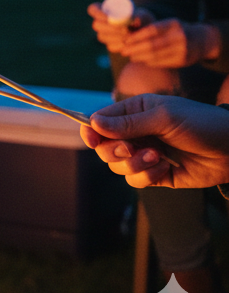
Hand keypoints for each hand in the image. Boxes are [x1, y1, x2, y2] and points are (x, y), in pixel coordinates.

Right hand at [80, 94, 228, 188]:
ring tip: (157, 157)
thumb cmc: (201, 124)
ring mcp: (145, 155)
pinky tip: (164, 168)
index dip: (92, 131)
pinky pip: (135, 180)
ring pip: (117, 166)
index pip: (100, 121)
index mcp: (135, 112)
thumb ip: (128, 123)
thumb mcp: (163, 118)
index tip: (91, 139)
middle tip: (132, 148)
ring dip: (134, 164)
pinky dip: (147, 176)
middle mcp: (136, 134)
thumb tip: (93, 123)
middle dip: (115, 150)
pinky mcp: (155, 174)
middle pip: (104, 147)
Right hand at [87, 2, 153, 53]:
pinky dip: (118, 45)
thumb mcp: (142, 14)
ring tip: (129, 36)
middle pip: (96, 25)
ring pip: (102, 36)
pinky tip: (126, 44)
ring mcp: (103, 34)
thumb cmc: (142, 18)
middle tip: (125, 29)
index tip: (111, 16)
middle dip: (110, 27)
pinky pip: (110, 46)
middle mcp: (99, 22)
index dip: (98, 13)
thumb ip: (139, 15)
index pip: (92, 9)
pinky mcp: (110, 45)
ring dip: (115, 37)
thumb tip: (134, 19)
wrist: (146, 31)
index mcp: (102, 10)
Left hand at [119, 19, 220, 68]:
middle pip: (151, 44)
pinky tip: (143, 61)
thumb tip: (127, 36)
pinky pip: (162, 63)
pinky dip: (150, 62)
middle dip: (134, 49)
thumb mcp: (168, 25)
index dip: (135, 37)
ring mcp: (182, 49)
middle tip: (123, 51)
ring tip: (131, 57)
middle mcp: (179, 36)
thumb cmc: (176, 31)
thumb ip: (152, 29)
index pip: (150, 31)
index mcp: (172, 24)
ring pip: (156, 55)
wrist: (201, 41)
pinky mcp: (183, 60)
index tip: (124, 41)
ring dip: (140, 57)